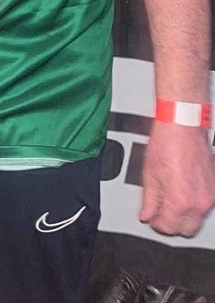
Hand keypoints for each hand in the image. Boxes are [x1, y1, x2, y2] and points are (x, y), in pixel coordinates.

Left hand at [140, 121, 214, 236]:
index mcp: (180, 201)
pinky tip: (181, 191)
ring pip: (197, 219)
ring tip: (169, 198)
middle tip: (160, 212)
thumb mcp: (150, 174)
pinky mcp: (214, 188)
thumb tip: (147, 214)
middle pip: (186, 230)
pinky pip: (204, 206)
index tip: (151, 217)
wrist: (183, 126)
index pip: (168, 228)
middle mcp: (199, 203)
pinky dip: (193, 204)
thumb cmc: (167, 143)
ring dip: (183, 215)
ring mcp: (209, 196)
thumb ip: (149, 200)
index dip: (156, 223)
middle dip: (172, 223)